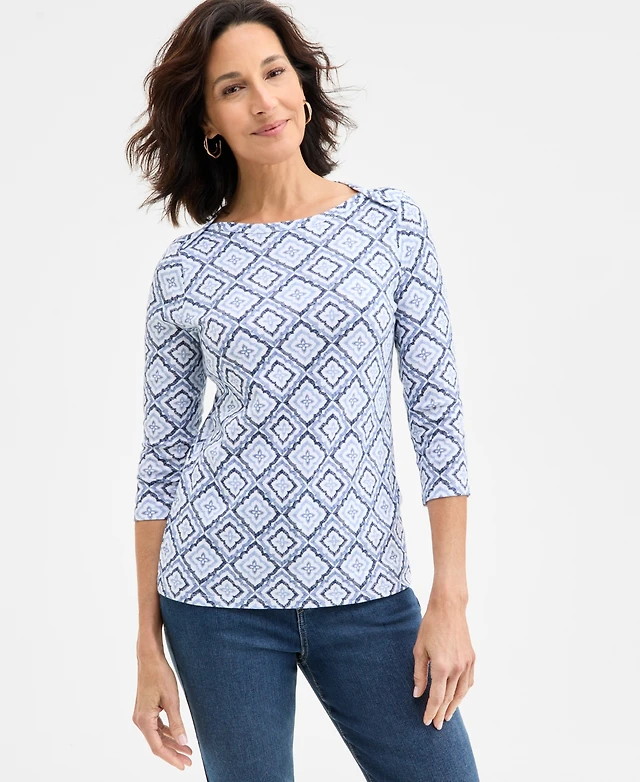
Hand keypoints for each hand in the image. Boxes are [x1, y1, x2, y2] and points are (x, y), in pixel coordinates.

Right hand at [132, 652, 193, 769]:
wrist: (150, 658)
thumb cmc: (160, 676)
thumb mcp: (172, 700)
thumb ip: (177, 723)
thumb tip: (183, 742)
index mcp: (144, 720)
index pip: (158, 747)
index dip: (171, 758)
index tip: (183, 766)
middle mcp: (140, 720)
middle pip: (157, 744)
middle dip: (174, 753)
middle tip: (189, 761)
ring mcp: (142, 716)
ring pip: (157, 736)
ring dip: (172, 743)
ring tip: (187, 750)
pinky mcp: (146, 710)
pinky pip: (156, 727)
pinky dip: (168, 732)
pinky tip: (178, 736)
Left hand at [412, 596, 475, 729]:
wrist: (448, 608)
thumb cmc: (430, 626)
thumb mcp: (419, 649)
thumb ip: (419, 674)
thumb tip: (417, 693)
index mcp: (441, 667)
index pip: (437, 697)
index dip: (431, 711)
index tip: (426, 721)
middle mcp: (457, 668)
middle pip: (449, 698)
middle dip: (441, 712)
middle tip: (436, 724)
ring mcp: (467, 664)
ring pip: (461, 692)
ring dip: (454, 706)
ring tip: (446, 716)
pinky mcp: (472, 658)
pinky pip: (469, 681)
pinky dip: (463, 692)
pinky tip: (458, 697)